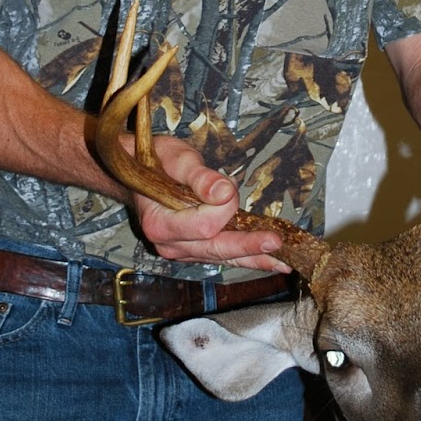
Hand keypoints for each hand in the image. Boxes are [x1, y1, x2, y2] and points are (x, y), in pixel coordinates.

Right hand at [132, 135, 291, 271]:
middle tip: (277, 242)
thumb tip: (222, 192)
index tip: (226, 186)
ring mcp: (181, 251)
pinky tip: (270, 261)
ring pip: (223, 257)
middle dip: (249, 245)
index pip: (204, 226)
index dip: (224, 208)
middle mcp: (169, 244)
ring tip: (283, 262)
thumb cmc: (155, 161)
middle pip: (216, 249)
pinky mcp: (194, 251)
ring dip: (254, 257)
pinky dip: (247, 257)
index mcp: (160, 222)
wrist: (137, 173)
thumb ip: (198, 176)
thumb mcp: (175, 158)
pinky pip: (223, 256)